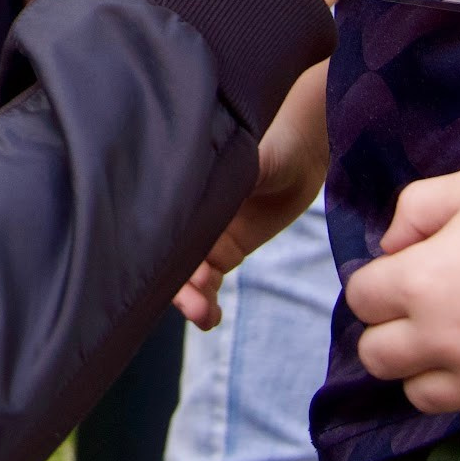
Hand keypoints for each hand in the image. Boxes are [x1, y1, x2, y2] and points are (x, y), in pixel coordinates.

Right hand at [177, 63, 328, 328]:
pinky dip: (206, 301)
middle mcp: (185, 210)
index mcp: (177, 184)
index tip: (161, 271)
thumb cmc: (270, 143)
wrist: (306, 149)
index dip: (155, 251)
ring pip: (185, 272)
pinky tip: (210, 318)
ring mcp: (203, 233)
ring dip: (189, 297)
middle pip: (164, 253)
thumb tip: (194, 202)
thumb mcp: (242, 158)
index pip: (153, 222)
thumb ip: (221, 180)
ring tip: (204, 314)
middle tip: (191, 301)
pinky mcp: (225, 249)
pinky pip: (209, 281)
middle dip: (172, 282)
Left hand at [344, 162, 459, 441]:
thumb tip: (390, 249)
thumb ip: (412, 212)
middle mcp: (445, 340)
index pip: (360, 299)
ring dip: (429, 369)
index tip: (407, 270)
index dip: (379, 281)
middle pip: (377, 357)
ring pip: (420, 396)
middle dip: (391, 329)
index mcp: (420, 283)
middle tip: (426, 309)